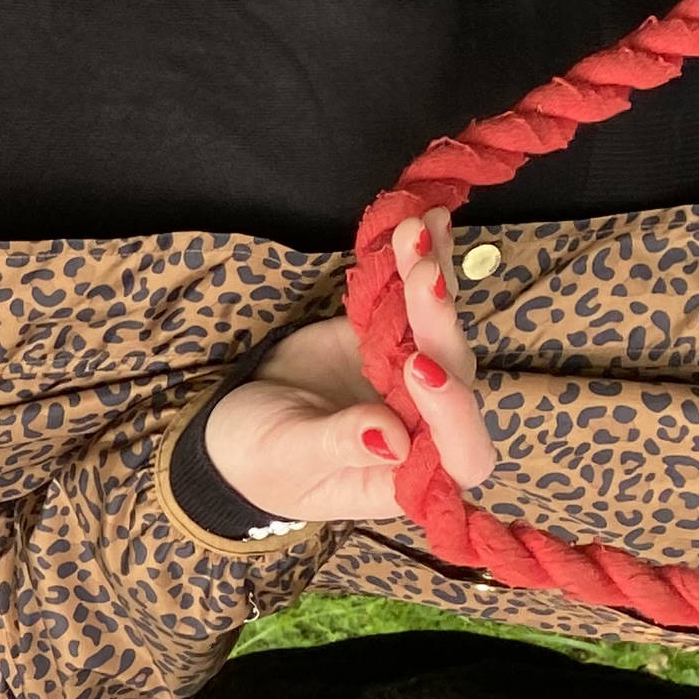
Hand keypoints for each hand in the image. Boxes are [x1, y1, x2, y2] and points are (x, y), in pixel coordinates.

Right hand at [194, 212, 494, 525]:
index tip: (420, 369)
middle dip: (440, 326)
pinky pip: (419, 302)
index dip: (455, 414)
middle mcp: (423, 427)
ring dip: (434, 281)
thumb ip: (338, 446)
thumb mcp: (288, 456)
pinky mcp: (395, 338)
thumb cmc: (260, 461)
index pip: (461, 455)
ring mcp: (412, 379)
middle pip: (458, 377)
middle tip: (419, 278)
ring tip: (418, 233)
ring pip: (442, 330)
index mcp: (405, 474)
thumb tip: (391, 440)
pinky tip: (429, 223)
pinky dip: (425, 262)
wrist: (237, 424)